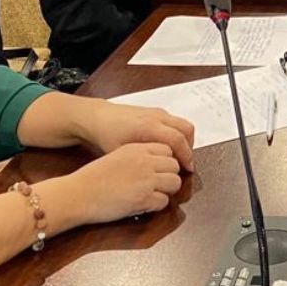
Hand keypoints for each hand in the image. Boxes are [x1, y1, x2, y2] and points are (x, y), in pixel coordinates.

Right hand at [70, 143, 182, 223]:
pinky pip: (164, 201)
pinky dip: (156, 205)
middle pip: (174, 166)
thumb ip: (138, 156)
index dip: (164, 162)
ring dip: (166, 191)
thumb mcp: (117, 156)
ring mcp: (146, 180)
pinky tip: (143, 205)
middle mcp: (145, 161)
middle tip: (156, 185)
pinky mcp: (144, 199)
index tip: (157, 170)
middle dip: (168, 176)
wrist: (78, 193)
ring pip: (174, 183)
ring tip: (152, 195)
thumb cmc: (93, 177)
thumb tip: (156, 165)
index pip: (167, 150)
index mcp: (137, 148)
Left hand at [80, 99, 195, 171]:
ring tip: (177, 156)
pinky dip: (178, 133)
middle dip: (189, 147)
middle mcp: (156, 116)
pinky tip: (167, 147)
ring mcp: (157, 112)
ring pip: (182, 124)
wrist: (97, 117)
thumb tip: (160, 174)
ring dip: (185, 140)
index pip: (178, 140)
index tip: (187, 169)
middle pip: (187, 129)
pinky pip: (175, 121)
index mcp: (148, 127)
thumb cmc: (107, 135)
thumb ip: (144, 161)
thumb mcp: (123, 153)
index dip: (186, 156)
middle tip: (185, 163)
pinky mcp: (155, 111)